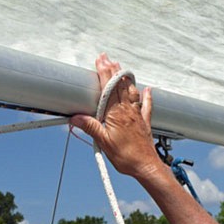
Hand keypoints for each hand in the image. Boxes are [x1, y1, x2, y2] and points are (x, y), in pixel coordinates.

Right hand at [70, 53, 160, 178]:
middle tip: (106, 57)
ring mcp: (138, 115)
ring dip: (125, 78)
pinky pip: (146, 106)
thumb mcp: (103, 143)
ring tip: (120, 68)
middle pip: (119, 85)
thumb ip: (90, 127)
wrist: (146, 166)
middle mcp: (128, 111)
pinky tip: (147, 89)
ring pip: (132, 91)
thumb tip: (75, 117)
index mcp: (116, 114)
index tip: (100, 60)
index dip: (104, 72)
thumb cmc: (126, 157)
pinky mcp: (145, 122)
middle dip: (112, 69)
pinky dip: (146, 96)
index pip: (108, 88)